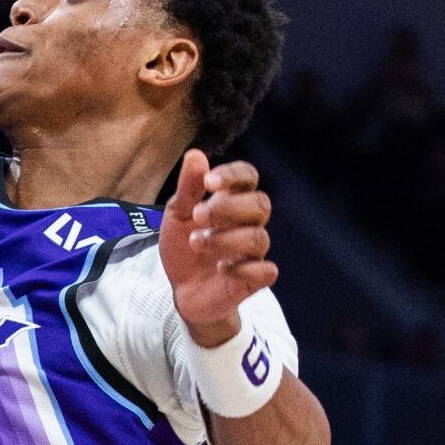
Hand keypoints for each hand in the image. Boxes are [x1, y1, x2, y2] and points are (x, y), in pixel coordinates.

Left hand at [157, 150, 278, 344]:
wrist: (181, 290)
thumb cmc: (183, 246)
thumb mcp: (177, 215)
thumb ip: (188, 187)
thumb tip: (196, 155)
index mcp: (231, 201)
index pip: (248, 177)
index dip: (234, 175)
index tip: (208, 182)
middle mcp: (248, 224)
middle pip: (260, 204)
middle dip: (228, 207)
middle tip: (198, 216)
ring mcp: (253, 252)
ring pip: (258, 237)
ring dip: (224, 239)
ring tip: (196, 243)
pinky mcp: (254, 279)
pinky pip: (267, 271)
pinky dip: (242, 268)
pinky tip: (219, 268)